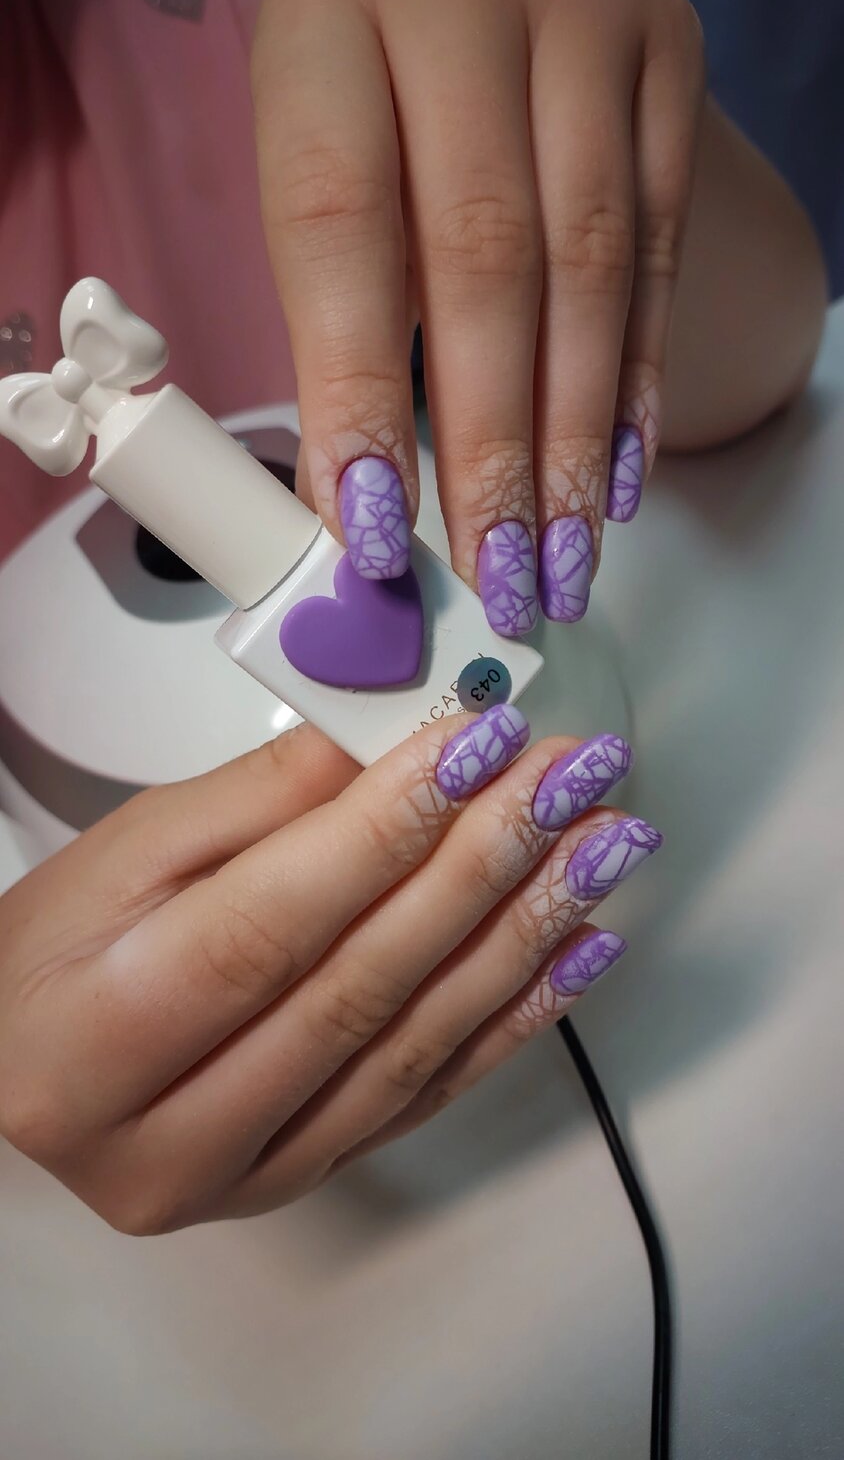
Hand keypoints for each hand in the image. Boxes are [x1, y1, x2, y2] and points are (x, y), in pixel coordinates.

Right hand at [0, 712, 657, 1232]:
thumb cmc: (55, 955)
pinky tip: (577, 951)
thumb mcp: (126, 854)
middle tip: (567, 782)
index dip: (387, 831)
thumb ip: (263, 801)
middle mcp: (164, 1138)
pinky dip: (511, 1019)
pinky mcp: (300, 1177)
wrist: (18, 1062)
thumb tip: (397, 743)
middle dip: (480, 871)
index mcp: (94, 1039)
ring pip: (407, 1052)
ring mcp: (241, 1178)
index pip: (269, 924)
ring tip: (599, 851)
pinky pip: (422, 1097)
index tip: (480, 744)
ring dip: (522, 941)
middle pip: (355, 991)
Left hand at [252, 0, 703, 630]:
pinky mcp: (667, 52)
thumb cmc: (366, 68)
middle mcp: (465, 3)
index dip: (356, 393)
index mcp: (330, 23)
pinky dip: (639, 371)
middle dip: (492, 444)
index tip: (371, 533)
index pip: (339, 229)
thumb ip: (333, 303)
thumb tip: (359, 506)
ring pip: (590, 262)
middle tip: (492, 574)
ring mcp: (585, 19)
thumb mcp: (311, 142)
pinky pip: (662, 239)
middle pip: (485, 259)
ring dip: (578, 435)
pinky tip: (619, 470)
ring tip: (561, 554)